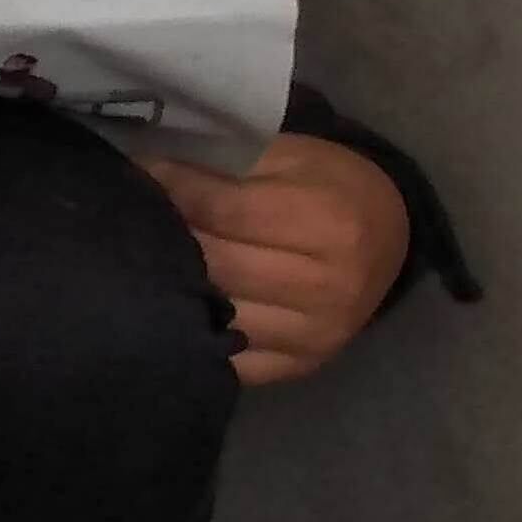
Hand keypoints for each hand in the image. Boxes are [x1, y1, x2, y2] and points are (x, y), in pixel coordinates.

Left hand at [142, 132, 412, 388]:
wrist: (387, 236)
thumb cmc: (329, 185)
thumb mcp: (288, 155)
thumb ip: (224, 162)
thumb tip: (148, 168)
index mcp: (329, 224)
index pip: (225, 211)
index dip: (172, 188)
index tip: (138, 172)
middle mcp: (328, 288)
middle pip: (217, 264)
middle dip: (167, 234)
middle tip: (134, 212)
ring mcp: (316, 335)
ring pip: (217, 312)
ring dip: (175, 282)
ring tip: (148, 253)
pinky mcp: (301, 366)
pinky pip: (230, 358)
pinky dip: (197, 328)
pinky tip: (175, 300)